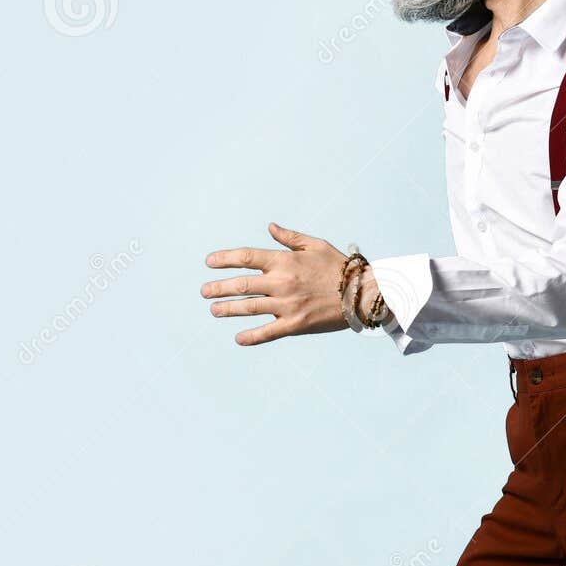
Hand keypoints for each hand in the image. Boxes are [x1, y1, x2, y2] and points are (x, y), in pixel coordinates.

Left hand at [201, 222, 350, 345]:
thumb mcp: (315, 245)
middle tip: (204, 292)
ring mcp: (287, 305)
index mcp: (285, 261)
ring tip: (214, 310)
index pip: (246, 257)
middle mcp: (282, 282)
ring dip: (227, 309)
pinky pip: (267, 333)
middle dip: (218, 287)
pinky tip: (238, 338)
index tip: (209, 262)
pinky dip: (251, 337)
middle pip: (241, 284)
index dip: (224, 259)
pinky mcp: (295, 325)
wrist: (361, 293)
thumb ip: (289, 238)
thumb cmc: (339, 268)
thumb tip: (270, 227)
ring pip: (249, 308)